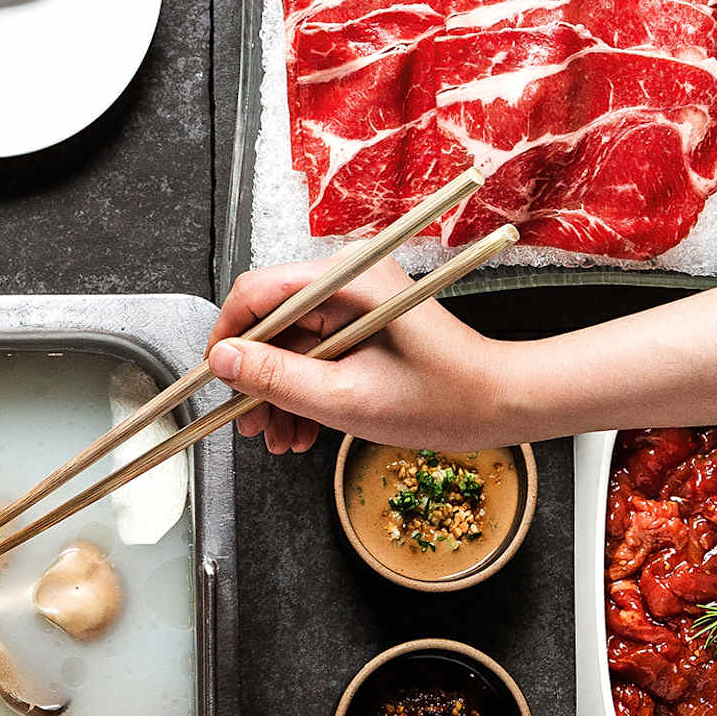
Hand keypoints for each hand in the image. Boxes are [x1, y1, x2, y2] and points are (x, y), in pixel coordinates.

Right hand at [207, 258, 523, 452]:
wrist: (499, 402)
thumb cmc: (440, 398)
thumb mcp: (345, 398)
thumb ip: (276, 377)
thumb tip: (222, 361)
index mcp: (346, 278)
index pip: (257, 292)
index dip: (228, 339)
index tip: (217, 384)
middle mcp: (348, 275)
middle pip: (270, 319)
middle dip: (256, 378)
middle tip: (252, 427)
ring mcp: (355, 296)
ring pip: (289, 340)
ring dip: (279, 391)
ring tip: (281, 439)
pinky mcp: (362, 317)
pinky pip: (314, 348)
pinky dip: (304, 387)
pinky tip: (302, 427)